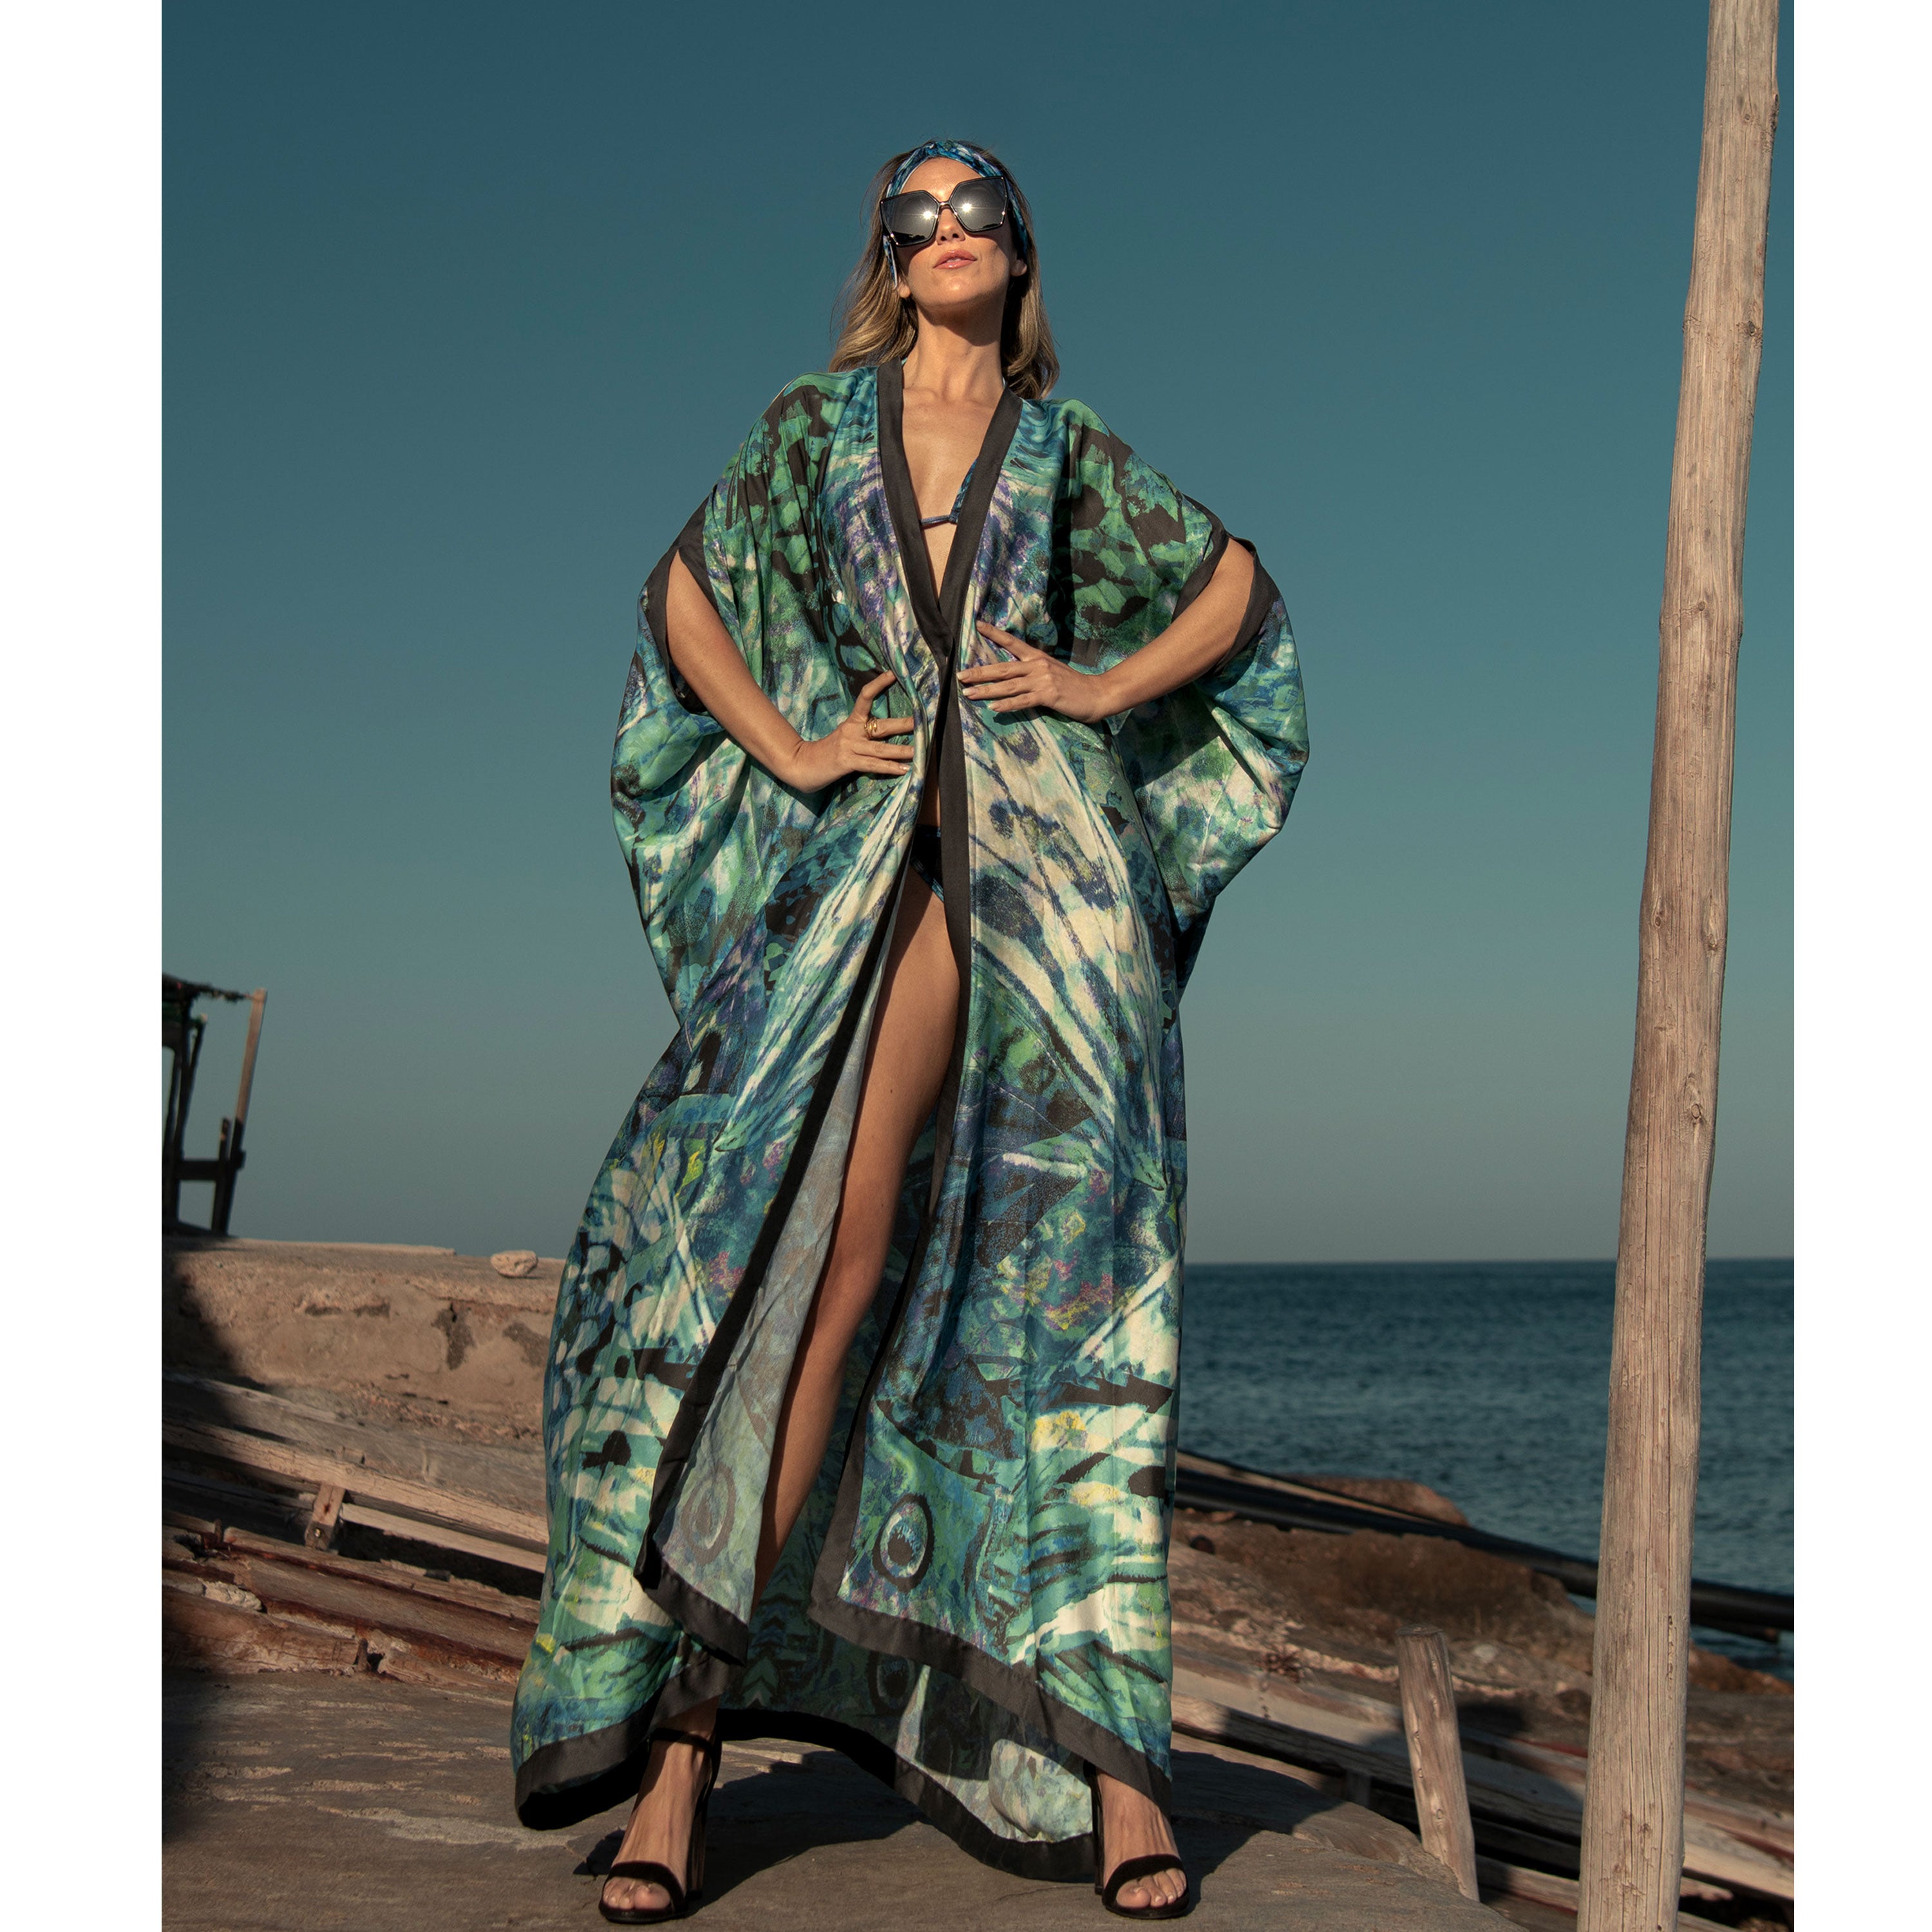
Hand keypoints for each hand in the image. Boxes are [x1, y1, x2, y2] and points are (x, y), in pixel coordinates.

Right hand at [782, 669, 915, 789]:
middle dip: (904, 724)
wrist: (802, 764)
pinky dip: (889, 768)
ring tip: (918, 751)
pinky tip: (903, 770)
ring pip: (881, 748)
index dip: (878, 685)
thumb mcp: (845, 737)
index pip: (865, 697)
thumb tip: (886, 732)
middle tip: (922, 721)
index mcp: (851, 721)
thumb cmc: (828, 751)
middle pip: (882, 725)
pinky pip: (873, 765)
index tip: (893, 675)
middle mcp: (851, 731)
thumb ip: (862, 734)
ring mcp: (850, 746)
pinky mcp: (847, 762)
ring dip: (901, 751)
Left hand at [961, 623, 1115, 723]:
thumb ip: (1034, 672)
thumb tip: (1014, 678)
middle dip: (979, 672)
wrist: (1098, 694)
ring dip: (987, 690)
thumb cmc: (1074, 686)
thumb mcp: (1053, 672)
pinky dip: (1007, 705)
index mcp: (1037, 658)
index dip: (995, 634)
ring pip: (1009, 686)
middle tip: (960, 675)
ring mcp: (1043, 681)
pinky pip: (1023, 701)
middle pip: (1003, 668)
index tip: (978, 625)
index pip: (1012, 643)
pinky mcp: (1048, 696)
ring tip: (969, 694)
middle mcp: (1037, 666)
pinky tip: (993, 708)